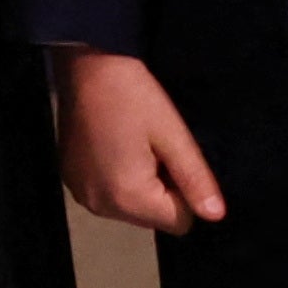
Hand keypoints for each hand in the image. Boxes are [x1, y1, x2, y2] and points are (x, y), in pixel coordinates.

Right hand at [53, 45, 224, 230]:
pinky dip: (119, 178)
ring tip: (135, 144)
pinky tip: (116, 146)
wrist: (86, 65)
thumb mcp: (172, 133)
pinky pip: (109, 195)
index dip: (186, 192)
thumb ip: (195, 178)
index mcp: (126, 197)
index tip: (175, 158)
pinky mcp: (71, 181)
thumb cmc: (132, 95)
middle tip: (155, 147)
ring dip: (141, 184)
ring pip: (132, 207)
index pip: (179, 222)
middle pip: (153, 217)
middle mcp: (100, 206)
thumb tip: (216, 216)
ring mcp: (81, 195)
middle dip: (163, 189)